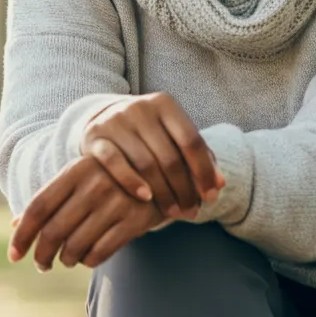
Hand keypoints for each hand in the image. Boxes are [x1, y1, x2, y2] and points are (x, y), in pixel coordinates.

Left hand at [8, 156, 164, 270]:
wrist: (160, 173)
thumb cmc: (108, 178)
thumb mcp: (79, 179)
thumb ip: (49, 199)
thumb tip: (13, 224)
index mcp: (75, 170)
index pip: (38, 207)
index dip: (22, 234)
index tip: (13, 256)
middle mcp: (93, 184)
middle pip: (54, 231)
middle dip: (42, 255)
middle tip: (41, 264)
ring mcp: (115, 202)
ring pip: (75, 247)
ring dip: (66, 259)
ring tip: (67, 258)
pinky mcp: (134, 221)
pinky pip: (99, 254)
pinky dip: (88, 261)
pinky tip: (89, 256)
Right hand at [80, 93, 224, 218]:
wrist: (105, 118)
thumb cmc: (150, 133)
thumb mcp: (173, 135)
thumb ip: (197, 156)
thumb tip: (219, 185)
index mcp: (165, 104)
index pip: (191, 140)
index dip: (204, 172)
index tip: (211, 197)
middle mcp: (140, 108)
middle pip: (170, 157)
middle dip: (184, 189)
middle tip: (192, 212)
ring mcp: (116, 121)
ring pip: (146, 164)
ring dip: (163, 194)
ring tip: (173, 212)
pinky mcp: (96, 136)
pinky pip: (115, 163)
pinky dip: (132, 182)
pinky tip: (146, 198)